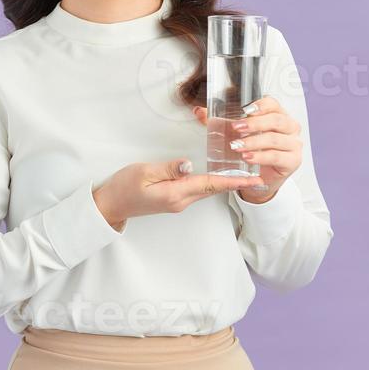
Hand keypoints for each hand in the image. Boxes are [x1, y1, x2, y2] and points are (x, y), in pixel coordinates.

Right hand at [93, 159, 264, 229]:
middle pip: (214, 189)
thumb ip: (168, 168)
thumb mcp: (143, 172)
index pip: (210, 184)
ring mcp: (178, 202)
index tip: (254, 180)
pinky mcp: (174, 200)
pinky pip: (198, 190)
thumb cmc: (123, 187)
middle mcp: (181, 201)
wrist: (111, 205)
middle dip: (236, 182)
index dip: (233, 181)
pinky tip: (217, 175)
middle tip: (257, 174)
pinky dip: (211, 182)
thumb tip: (189, 164)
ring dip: (225, 182)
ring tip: (243, 173)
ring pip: (207, 190)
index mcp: (175, 194)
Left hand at [192, 96, 301, 202]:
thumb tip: (198, 111)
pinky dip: (261, 157)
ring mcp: (293, 144)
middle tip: (236, 129)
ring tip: (237, 146)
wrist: (260, 176)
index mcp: (277, 114)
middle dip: (255, 124)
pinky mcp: (292, 161)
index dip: (260, 105)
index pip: (273, 103)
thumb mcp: (234, 134)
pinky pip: (277, 156)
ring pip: (275, 139)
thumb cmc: (251, 150)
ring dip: (254, 142)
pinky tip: (248, 158)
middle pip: (277, 120)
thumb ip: (218, 121)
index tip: (244, 110)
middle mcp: (289, 127)